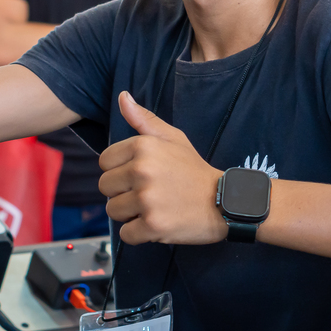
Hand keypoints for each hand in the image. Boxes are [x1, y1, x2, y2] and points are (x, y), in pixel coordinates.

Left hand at [98, 91, 225, 244]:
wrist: (226, 201)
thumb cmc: (194, 170)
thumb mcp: (173, 138)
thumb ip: (144, 120)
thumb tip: (123, 97)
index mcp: (143, 147)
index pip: (104, 162)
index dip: (120, 171)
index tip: (141, 176)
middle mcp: (142, 171)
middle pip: (104, 187)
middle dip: (122, 193)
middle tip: (149, 194)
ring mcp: (147, 199)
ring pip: (113, 211)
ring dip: (130, 214)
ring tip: (154, 208)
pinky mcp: (153, 225)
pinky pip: (126, 234)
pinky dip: (139, 234)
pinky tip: (158, 223)